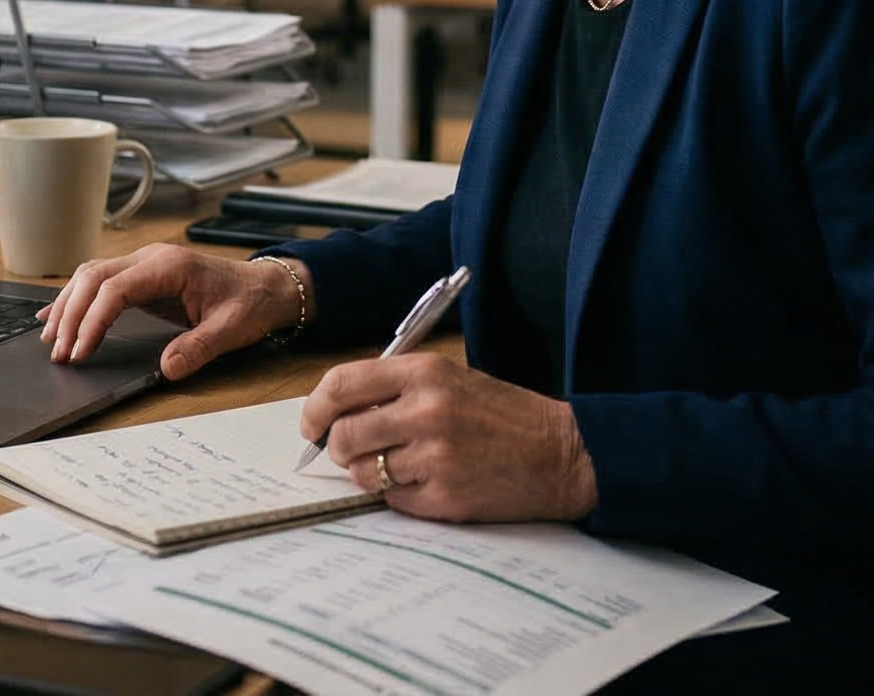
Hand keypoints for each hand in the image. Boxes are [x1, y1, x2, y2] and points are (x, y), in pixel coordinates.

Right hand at [39, 244, 303, 380]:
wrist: (267, 286)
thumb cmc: (250, 303)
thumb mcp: (232, 329)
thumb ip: (199, 347)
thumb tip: (166, 369)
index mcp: (170, 266)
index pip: (115, 288)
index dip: (92, 320)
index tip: (80, 351)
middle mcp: (151, 258)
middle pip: (93, 277)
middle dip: (71, 314)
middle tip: (59, 352)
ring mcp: (145, 263)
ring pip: (91, 275)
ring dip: (68, 305)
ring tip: (51, 339)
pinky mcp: (143, 274)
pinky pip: (101, 280)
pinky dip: (77, 297)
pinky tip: (57, 315)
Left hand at [301, 353, 598, 522]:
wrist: (562, 454)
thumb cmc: (503, 415)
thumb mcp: (451, 380)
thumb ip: (395, 390)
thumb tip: (335, 414)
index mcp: (424, 374)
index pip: (341, 385)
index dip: (315, 408)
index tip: (312, 424)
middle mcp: (426, 411)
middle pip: (344, 435)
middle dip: (339, 447)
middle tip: (352, 451)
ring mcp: (435, 457)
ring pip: (363, 472)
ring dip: (370, 473)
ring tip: (401, 465)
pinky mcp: (444, 497)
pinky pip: (391, 500)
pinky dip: (398, 495)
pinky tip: (426, 482)